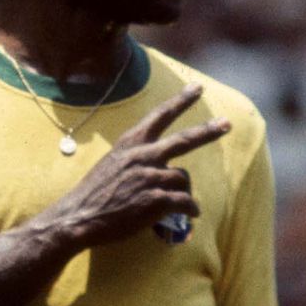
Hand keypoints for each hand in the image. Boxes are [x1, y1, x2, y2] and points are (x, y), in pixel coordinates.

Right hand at [44, 84, 228, 249]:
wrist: (78, 217)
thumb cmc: (93, 193)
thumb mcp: (111, 163)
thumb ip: (135, 158)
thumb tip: (159, 164)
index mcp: (130, 144)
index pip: (159, 115)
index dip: (180, 101)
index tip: (197, 88)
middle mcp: (142, 155)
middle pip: (184, 139)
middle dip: (208, 130)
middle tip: (227, 124)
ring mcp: (150, 177)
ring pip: (183, 179)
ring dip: (183, 192)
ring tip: (177, 203)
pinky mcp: (156, 200)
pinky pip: (186, 203)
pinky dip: (190, 210)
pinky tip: (190, 215)